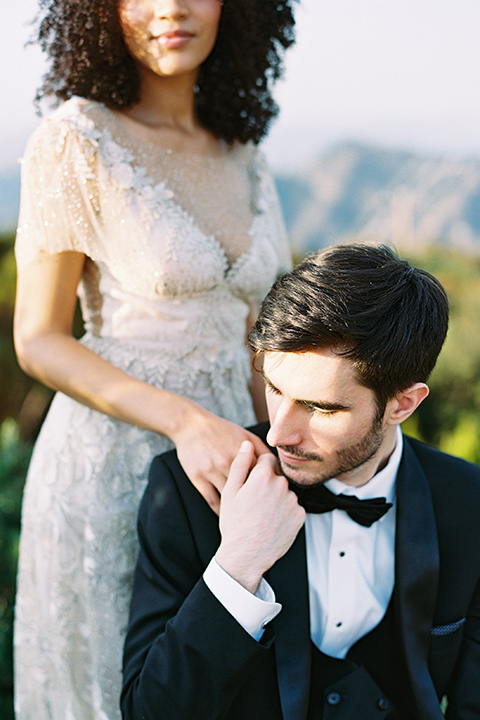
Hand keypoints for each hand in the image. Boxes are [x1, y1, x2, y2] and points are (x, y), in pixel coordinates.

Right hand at [172, 405, 269, 513]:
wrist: (191, 425)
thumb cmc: (222, 431)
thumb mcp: (246, 435)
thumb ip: (263, 451)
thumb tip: (277, 470)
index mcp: (243, 451)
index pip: (262, 474)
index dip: (267, 487)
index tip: (268, 496)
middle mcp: (227, 461)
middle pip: (247, 487)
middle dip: (255, 500)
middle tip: (259, 510)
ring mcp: (211, 470)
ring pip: (230, 496)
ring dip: (239, 508)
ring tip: (246, 516)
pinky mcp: (197, 477)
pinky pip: (213, 501)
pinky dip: (222, 511)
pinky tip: (228, 515)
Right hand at [215, 441, 305, 592]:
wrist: (246, 556)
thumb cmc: (235, 525)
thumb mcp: (230, 492)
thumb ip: (240, 464)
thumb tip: (246, 445)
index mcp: (263, 477)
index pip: (267, 460)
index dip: (258, 470)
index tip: (253, 482)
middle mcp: (281, 486)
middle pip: (277, 476)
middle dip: (268, 484)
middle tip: (255, 502)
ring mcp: (292, 501)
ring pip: (286, 492)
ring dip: (278, 498)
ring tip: (263, 514)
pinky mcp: (300, 516)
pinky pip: (293, 507)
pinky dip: (286, 512)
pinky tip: (273, 521)